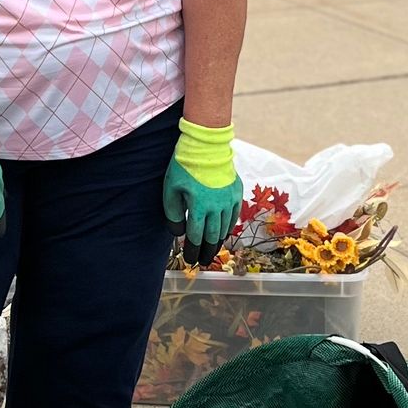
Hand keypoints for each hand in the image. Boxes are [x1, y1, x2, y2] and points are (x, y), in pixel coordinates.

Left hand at [162, 118, 241, 260]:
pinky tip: (223, 232)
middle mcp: (217, 207)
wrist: (206, 145)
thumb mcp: (171, 189)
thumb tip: (179, 232)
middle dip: (207, 251)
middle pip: (213, 236)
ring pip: (225, 227)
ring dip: (218, 241)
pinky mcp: (236, 192)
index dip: (193, 250)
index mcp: (199, 207)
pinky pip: (234, 215)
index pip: (196, 236)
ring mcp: (229, 199)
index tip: (190, 259)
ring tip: (212, 249)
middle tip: (203, 262)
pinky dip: (229, 226)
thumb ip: (173, 214)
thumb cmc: (184, 166)